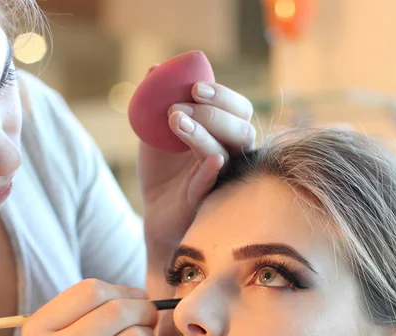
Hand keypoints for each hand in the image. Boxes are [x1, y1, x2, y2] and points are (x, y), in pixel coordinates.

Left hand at [138, 77, 254, 264]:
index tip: (195, 87)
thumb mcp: (156, 131)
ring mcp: (220, 179)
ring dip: (203, 134)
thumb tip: (155, 68)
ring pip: (227, 155)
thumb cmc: (162, 169)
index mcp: (223, 134)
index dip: (223, 96)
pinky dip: (212, 171)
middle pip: (242, 130)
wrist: (153, 208)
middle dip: (213, 114)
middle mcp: (229, 155)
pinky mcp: (204, 201)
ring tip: (174, 120)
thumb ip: (158, 102)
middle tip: (178, 106)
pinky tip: (211, 160)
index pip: (239, 109)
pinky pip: (213, 185)